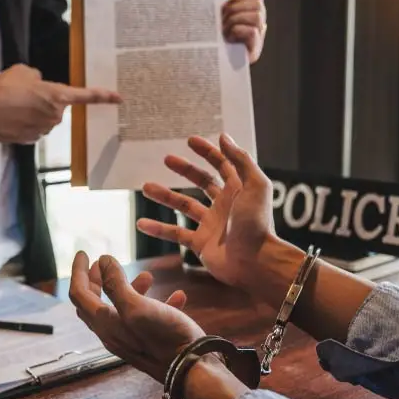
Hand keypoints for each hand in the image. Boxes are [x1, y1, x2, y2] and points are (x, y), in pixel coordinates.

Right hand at [0, 64, 120, 143]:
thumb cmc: (4, 88)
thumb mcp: (23, 71)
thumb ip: (37, 78)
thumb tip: (39, 85)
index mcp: (57, 96)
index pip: (86, 95)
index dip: (104, 96)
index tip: (120, 98)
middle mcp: (55, 116)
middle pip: (57, 107)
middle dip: (45, 101)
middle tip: (24, 94)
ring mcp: (43, 130)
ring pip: (44, 118)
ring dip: (33, 112)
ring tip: (13, 105)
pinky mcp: (31, 140)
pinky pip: (33, 128)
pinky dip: (25, 123)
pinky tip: (10, 117)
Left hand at [69, 252, 203, 382]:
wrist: (194, 371)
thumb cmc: (166, 338)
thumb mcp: (138, 306)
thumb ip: (116, 284)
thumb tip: (103, 260)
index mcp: (105, 323)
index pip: (79, 294)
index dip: (78, 271)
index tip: (83, 252)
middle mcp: (113, 333)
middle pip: (94, 303)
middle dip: (95, 279)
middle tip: (100, 262)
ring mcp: (130, 339)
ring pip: (121, 308)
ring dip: (130, 288)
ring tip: (147, 275)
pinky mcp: (149, 343)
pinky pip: (147, 318)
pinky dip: (156, 303)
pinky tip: (177, 296)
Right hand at [137, 134, 274, 288]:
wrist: (255, 261)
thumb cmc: (257, 223)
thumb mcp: (255, 185)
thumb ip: (240, 160)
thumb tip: (223, 136)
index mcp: (238, 189)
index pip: (221, 165)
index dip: (207, 151)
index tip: (190, 141)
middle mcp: (224, 205)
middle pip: (202, 182)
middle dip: (184, 169)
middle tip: (166, 159)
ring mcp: (211, 225)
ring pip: (184, 206)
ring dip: (165, 196)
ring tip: (146, 187)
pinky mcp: (201, 243)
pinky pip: (176, 233)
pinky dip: (158, 228)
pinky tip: (141, 223)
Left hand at [222, 0, 271, 63]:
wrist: (208, 59)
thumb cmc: (216, 32)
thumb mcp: (226, 9)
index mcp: (252, 12)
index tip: (227, 2)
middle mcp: (259, 24)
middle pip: (258, 4)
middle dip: (236, 7)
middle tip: (222, 16)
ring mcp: (258, 38)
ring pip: (257, 16)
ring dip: (236, 19)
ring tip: (224, 28)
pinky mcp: (254, 51)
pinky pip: (252, 32)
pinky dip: (239, 30)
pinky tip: (229, 36)